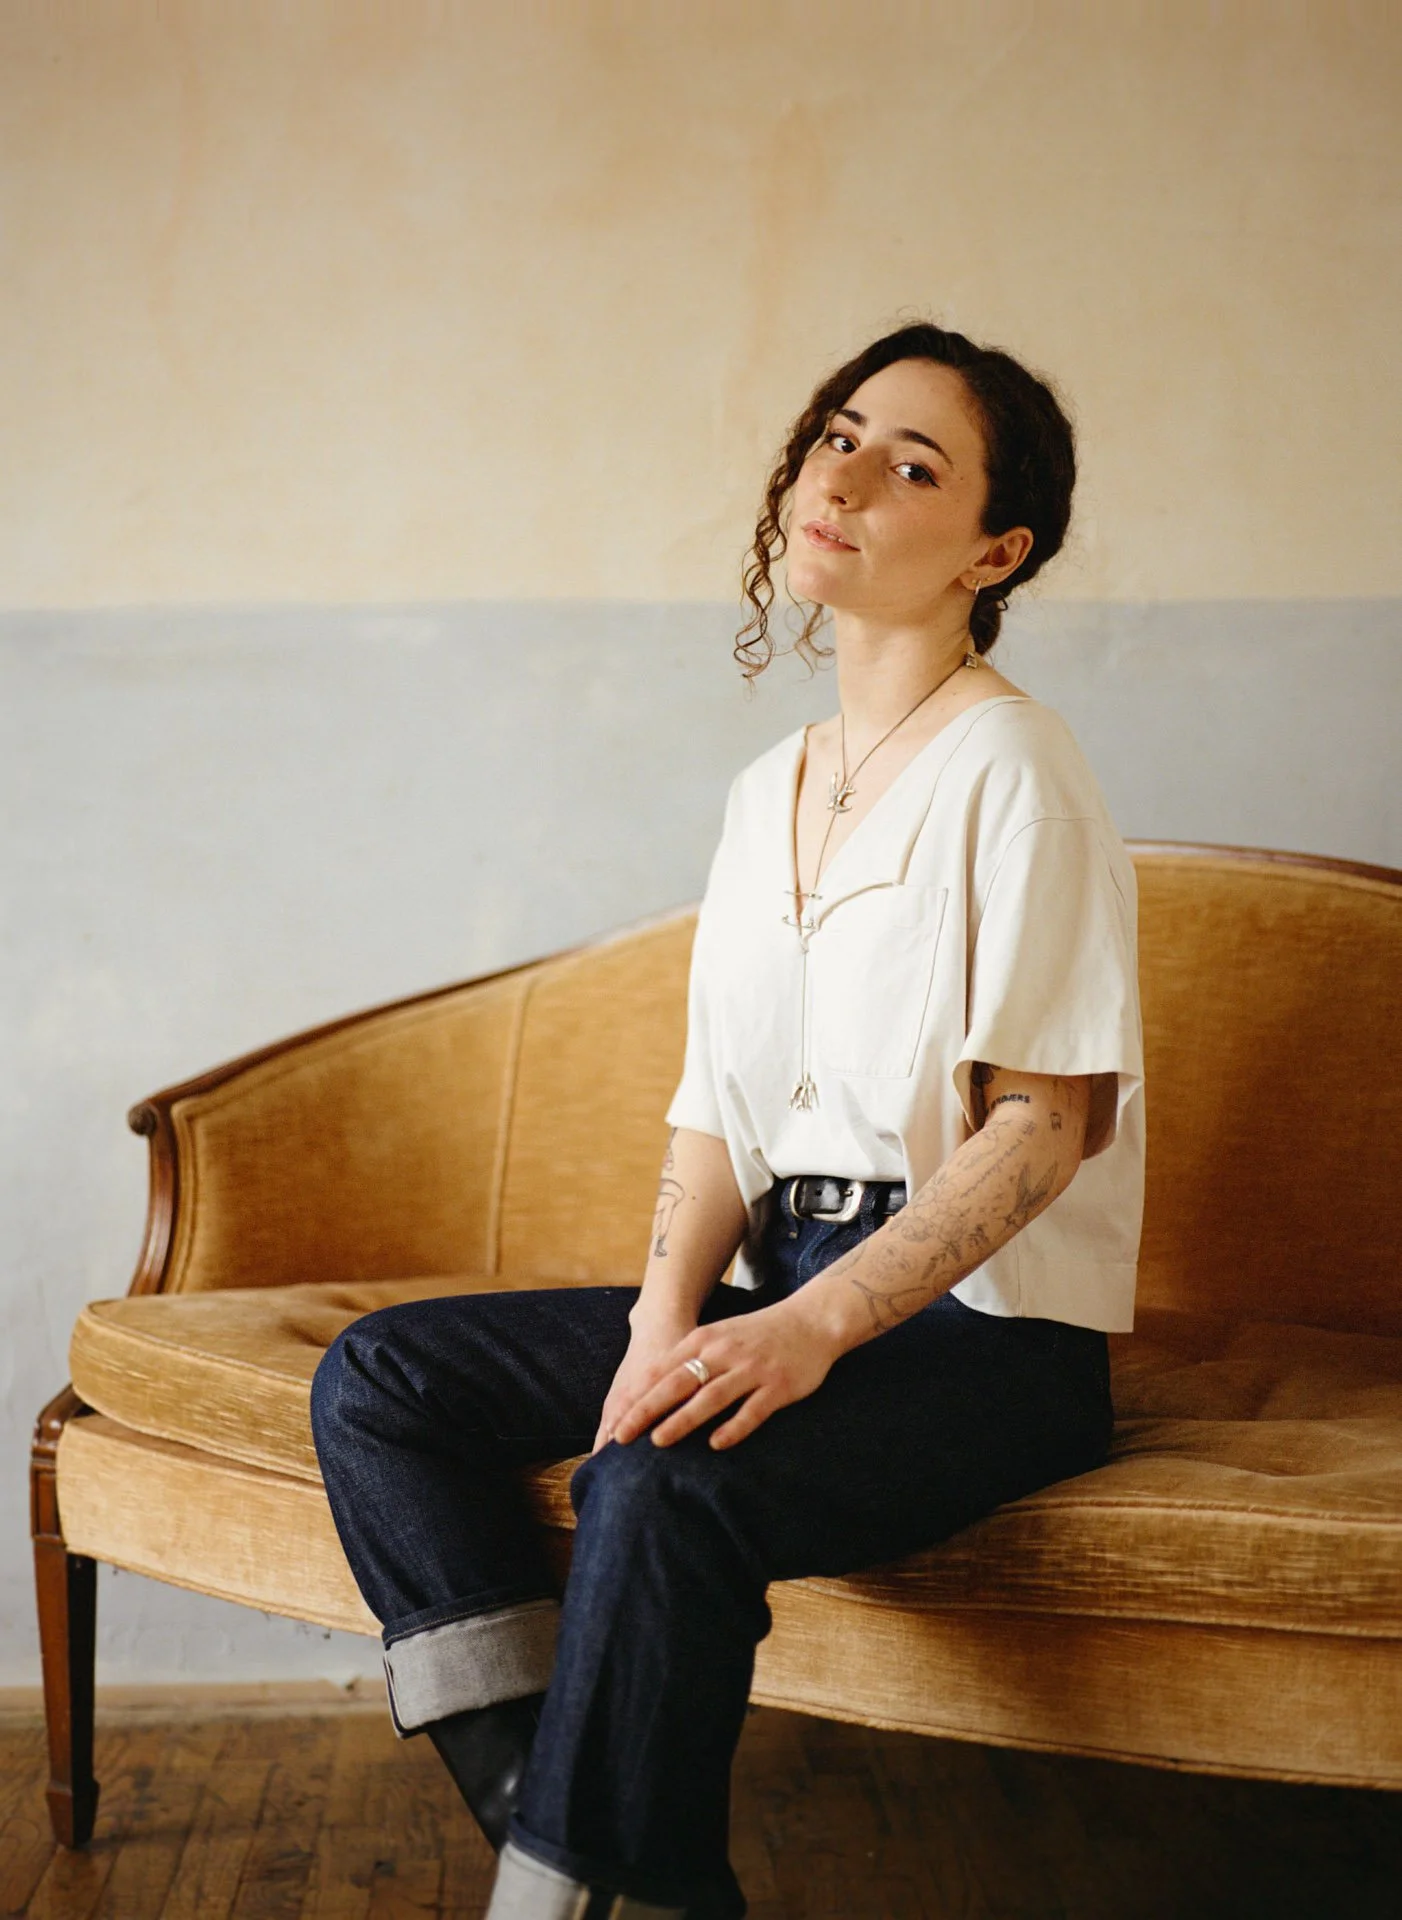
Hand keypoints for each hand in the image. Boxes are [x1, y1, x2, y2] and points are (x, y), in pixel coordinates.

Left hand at [608, 1300, 837, 1451]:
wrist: (811, 1321)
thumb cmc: (757, 1334)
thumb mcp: (718, 1337)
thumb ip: (689, 1360)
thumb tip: (652, 1390)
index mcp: (704, 1340)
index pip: (661, 1371)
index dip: (636, 1397)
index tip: (614, 1421)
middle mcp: (724, 1353)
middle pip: (678, 1384)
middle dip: (647, 1410)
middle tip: (621, 1436)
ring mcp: (751, 1369)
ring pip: (711, 1397)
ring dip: (683, 1419)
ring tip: (659, 1441)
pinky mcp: (777, 1386)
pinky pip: (752, 1410)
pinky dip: (734, 1427)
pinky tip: (717, 1445)